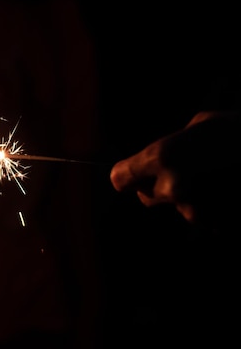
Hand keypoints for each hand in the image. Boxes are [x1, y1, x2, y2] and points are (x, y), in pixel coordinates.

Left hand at [110, 111, 239, 224]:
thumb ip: (173, 142)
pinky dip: (216, 210)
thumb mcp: (203, 124)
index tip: (132, 176)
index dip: (128, 177)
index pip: (120, 180)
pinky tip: (229, 190)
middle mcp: (173, 187)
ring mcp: (196, 210)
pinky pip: (207, 220)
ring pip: (180, 210)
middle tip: (185, 172)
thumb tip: (158, 156)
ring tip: (218, 177)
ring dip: (193, 199)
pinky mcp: (217, 224)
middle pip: (147, 198)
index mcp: (162, 157)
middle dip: (160, 187)